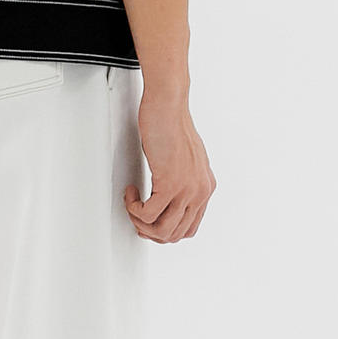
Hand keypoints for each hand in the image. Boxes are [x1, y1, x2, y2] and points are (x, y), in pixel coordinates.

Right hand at [125, 91, 214, 242]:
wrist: (168, 105)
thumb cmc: (172, 124)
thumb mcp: (185, 159)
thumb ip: (183, 180)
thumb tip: (167, 199)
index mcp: (205, 187)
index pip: (189, 228)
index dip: (165, 231)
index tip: (149, 221)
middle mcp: (200, 191)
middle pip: (175, 234)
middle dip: (150, 231)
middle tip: (136, 216)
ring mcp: (187, 190)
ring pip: (162, 230)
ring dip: (140, 222)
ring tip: (132, 204)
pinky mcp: (170, 184)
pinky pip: (148, 214)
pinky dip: (134, 208)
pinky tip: (132, 192)